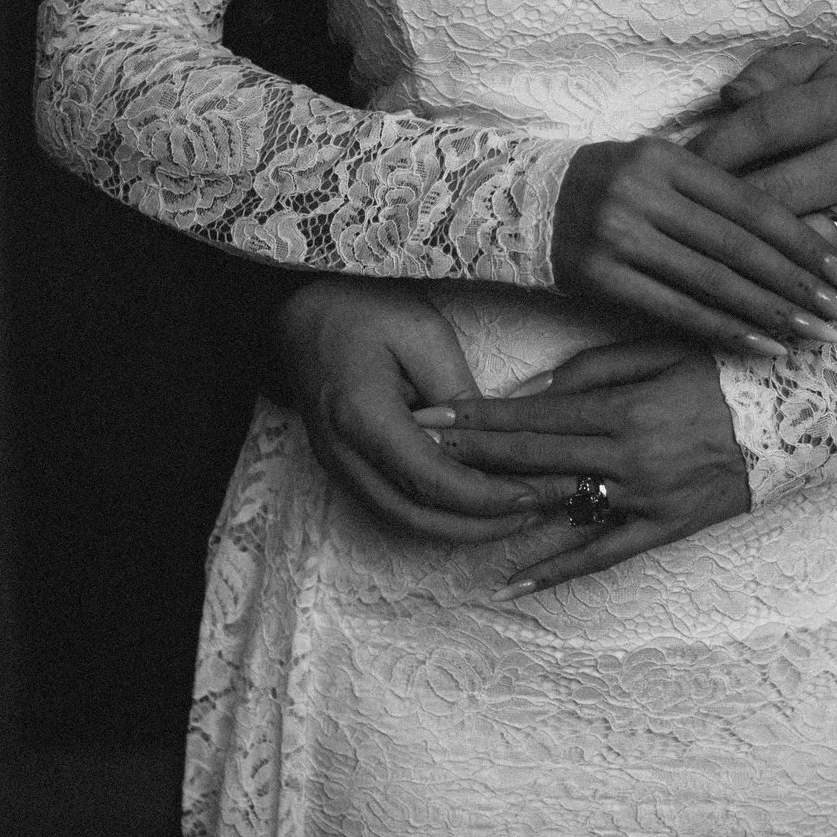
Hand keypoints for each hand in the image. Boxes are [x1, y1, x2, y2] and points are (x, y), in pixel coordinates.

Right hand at [275, 278, 546, 542]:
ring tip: (516, 514)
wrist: (300, 309)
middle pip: (417, 517)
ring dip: (462, 528)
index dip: (486, 497)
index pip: (431, 480)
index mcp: (361, 416)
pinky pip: (394, 507)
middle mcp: (343, 454)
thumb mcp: (422, 333)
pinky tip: (477, 505)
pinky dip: (439, 515)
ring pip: (404, 522)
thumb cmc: (360, 308)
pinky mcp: (344, 468)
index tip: (534, 493)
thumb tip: (498, 441)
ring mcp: (338, 466)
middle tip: (537, 511)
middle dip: (482, 526)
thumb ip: (458, 392)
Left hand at [411, 340, 750, 598]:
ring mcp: (648, 499)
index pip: (533, 417)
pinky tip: (513, 582)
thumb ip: (596, 369)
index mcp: (626, 409)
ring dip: (500, 508)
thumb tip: (531, 391)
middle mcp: (629, 458)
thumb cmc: (731, 373)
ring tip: (445, 509)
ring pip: (559, 507)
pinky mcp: (669, 528)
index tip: (430, 417)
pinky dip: (559, 569)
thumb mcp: (665, 352)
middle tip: (417, 453)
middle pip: (532, 460)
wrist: (808, 417)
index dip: (477, 418)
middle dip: (471, 456)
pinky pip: (605, 555)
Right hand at [552, 137, 836, 357]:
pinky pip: (677, 310)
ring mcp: (618, 235)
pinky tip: (766, 346)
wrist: (523, 204)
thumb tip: (797, 238)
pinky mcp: (599, 277)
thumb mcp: (661, 169)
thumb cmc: (612, 188)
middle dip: (800, 286)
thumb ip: (716, 194)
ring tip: (816, 335)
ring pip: (713, 282)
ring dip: (772, 314)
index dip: (804, 242)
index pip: (752, 204)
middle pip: (740, 247)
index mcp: (668, 158)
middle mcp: (643, 193)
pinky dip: (726, 330)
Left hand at [687, 43, 836, 304]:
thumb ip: (770, 73)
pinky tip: (747, 297)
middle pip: (777, 193)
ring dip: (749, 258)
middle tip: (680, 221)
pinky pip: (829, 289)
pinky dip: (789, 297)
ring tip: (706, 258)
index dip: (714, 146)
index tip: (677, 167)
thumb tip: (731, 96)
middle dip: (719, 209)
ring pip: (801, 246)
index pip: (766, 125)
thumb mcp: (813, 74)